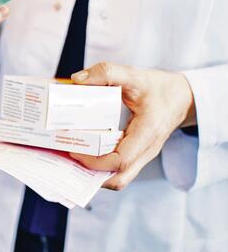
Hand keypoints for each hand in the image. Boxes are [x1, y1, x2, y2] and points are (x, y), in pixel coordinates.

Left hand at [69, 62, 196, 190]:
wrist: (182, 98)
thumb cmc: (160, 88)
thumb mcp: (134, 75)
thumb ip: (107, 73)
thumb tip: (78, 80)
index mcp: (148, 132)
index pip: (121, 160)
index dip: (94, 161)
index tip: (74, 149)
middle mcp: (146, 150)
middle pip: (119, 178)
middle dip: (91, 174)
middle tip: (68, 156)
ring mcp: (142, 156)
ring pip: (118, 177)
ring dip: (94, 173)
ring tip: (72, 158)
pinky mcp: (137, 155)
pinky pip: (118, 169)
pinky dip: (101, 167)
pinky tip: (84, 153)